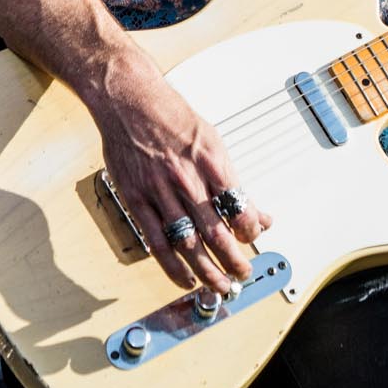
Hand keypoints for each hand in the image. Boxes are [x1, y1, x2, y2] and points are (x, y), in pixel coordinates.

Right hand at [86, 48, 273, 292]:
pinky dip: (172, 266)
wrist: (129, 101)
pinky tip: (185, 279)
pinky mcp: (136, 199)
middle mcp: (186, 179)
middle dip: (234, 260)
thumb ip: (232, 180)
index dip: (251, 230)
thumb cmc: (172, 118)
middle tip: (243, 274)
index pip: (239, 207)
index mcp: (210, 161)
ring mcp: (159, 192)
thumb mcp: (212, 141)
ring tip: (220, 286)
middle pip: (216, 232)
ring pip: (188, 243)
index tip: (255, 237)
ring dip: (207, 270)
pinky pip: (157, 241)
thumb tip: (258, 211)